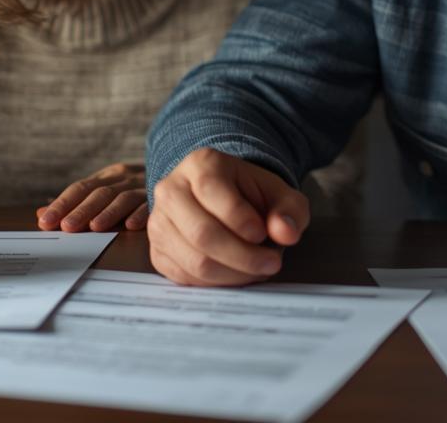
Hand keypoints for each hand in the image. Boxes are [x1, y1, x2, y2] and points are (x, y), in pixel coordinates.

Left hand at [37, 161, 148, 231]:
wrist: (173, 165)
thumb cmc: (131, 186)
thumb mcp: (102, 188)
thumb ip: (73, 201)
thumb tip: (40, 213)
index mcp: (106, 176)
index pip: (79, 188)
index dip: (62, 204)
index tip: (45, 221)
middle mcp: (122, 178)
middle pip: (99, 193)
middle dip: (81, 211)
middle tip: (66, 227)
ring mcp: (141, 185)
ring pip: (122, 198)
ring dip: (108, 213)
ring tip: (95, 227)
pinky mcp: (159, 196)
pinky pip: (150, 204)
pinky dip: (141, 214)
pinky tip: (131, 225)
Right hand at [148, 148, 308, 286]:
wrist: (228, 203)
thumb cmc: (253, 197)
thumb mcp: (280, 195)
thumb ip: (289, 210)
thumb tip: (286, 233)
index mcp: (200, 164)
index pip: (212, 191)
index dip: (241, 219)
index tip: (264, 234)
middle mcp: (171, 189)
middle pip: (201, 232)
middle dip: (243, 256)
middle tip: (271, 263)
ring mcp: (159, 222)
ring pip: (194, 261)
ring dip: (233, 274)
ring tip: (257, 270)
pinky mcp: (157, 251)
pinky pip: (185, 277)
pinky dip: (216, 283)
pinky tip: (236, 274)